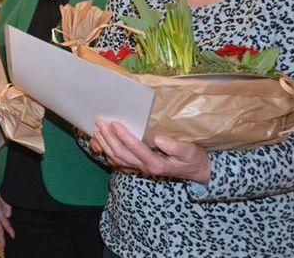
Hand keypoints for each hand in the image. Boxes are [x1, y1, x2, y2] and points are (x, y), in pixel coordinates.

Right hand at [0, 192, 13, 246]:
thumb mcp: (1, 190)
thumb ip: (5, 202)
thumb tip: (8, 216)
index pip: (1, 219)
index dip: (7, 228)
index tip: (13, 235)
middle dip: (0, 235)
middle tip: (4, 246)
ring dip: (0, 232)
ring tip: (3, 242)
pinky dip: (1, 224)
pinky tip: (4, 229)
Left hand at [93, 120, 210, 183]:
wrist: (196, 171)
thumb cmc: (193, 159)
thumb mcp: (190, 152)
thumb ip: (175, 147)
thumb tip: (158, 139)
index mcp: (156, 164)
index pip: (136, 149)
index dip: (124, 136)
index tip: (115, 123)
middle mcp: (145, 168)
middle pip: (121, 154)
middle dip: (109, 138)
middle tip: (100, 123)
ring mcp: (140, 168)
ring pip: (117, 158)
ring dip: (105, 144)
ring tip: (97, 131)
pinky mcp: (139, 166)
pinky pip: (119, 161)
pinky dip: (108, 152)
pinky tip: (102, 143)